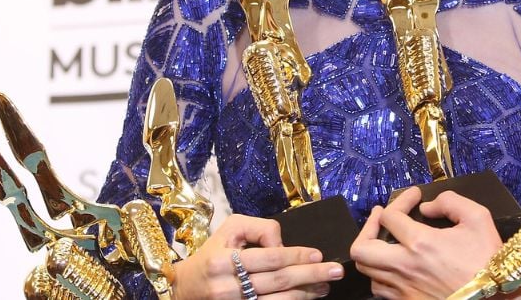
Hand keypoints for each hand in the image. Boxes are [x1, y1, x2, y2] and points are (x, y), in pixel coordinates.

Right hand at [172, 214, 342, 299]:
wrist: (185, 288)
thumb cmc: (212, 253)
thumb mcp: (231, 229)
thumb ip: (260, 229)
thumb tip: (284, 245)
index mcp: (223, 260)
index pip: (269, 257)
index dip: (296, 256)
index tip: (318, 254)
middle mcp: (227, 286)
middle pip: (277, 281)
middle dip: (310, 275)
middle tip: (335, 271)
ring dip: (305, 294)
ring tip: (324, 287)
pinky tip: (305, 299)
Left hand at [350, 187, 511, 299]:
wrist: (496, 299)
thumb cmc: (489, 260)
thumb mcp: (478, 219)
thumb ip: (450, 202)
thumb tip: (427, 207)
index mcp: (420, 243)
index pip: (390, 215)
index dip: (401, 199)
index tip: (415, 197)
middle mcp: (404, 268)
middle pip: (361, 248)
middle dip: (367, 227)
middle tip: (382, 217)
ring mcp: (403, 290)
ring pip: (367, 271)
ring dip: (373, 252)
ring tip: (386, 241)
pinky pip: (380, 289)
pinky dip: (381, 274)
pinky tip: (395, 265)